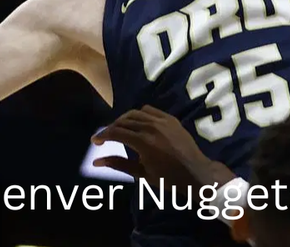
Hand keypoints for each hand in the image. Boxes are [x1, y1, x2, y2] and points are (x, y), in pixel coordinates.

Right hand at [91, 106, 233, 188]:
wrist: (195, 172)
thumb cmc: (168, 178)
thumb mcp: (141, 174)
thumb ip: (118, 164)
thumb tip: (97, 161)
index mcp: (143, 142)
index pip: (116, 133)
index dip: (103, 136)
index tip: (95, 141)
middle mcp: (151, 127)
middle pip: (123, 121)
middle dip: (111, 128)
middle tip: (105, 137)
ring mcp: (162, 120)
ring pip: (135, 113)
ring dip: (123, 120)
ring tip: (119, 130)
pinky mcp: (170, 118)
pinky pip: (149, 110)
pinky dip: (139, 115)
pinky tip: (136, 123)